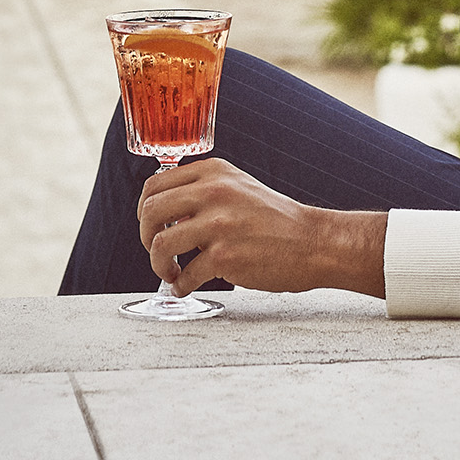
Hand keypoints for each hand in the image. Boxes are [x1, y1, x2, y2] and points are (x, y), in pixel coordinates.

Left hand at [137, 159, 387, 297]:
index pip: (155, 185)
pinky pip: (186, 275)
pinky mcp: (226, 256)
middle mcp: (213, 192)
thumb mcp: (238, 188)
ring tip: (171, 274)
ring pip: (160, 243)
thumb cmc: (276, 221)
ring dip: (159, 266)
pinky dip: (181, 286)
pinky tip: (187, 287)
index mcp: (213, 172)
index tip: (152, 226)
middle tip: (157, 252)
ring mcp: (219, 224)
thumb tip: (165, 214)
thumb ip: (202, 193)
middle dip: (145, 237)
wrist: (314, 243)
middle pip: (151, 211)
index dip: (145, 210)